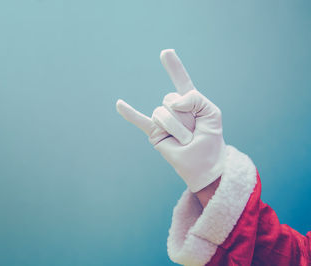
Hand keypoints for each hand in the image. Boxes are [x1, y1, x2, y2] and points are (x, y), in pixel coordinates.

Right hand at [116, 50, 225, 191]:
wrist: (205, 165)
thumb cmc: (210, 139)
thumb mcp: (211, 113)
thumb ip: (195, 98)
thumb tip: (171, 103)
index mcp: (189, 102)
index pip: (181, 81)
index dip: (174, 67)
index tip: (166, 52)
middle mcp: (174, 109)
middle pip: (172, 100)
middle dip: (186, 117)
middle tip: (194, 131)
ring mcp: (163, 121)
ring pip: (163, 114)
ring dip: (178, 129)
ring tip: (185, 140)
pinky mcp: (155, 133)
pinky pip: (140, 121)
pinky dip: (130, 113)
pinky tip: (119, 104)